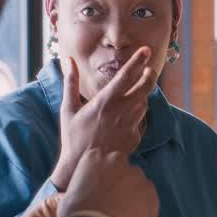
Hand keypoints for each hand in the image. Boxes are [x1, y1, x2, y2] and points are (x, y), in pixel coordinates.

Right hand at [49, 48, 158, 189]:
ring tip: (140, 88)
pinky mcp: (135, 136)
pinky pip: (140, 119)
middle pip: (144, 87)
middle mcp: (121, 110)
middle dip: (149, 74)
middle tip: (150, 68)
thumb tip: (67, 60)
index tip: (146, 50)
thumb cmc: (74, 137)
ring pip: (144, 102)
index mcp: (105, 101)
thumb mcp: (68, 108)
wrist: (86, 166)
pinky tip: (131, 111)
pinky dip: (138, 112)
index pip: (126, 75)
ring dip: (143, 94)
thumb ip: (70, 82)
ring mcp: (130, 124)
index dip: (137, 60)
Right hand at [57, 148, 159, 216]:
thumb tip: (74, 198)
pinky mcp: (150, 190)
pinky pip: (150, 204)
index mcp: (94, 156)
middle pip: (124, 173)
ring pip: (138, 187)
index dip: (105, 183)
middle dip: (122, 188)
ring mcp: (135, 174)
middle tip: (114, 209)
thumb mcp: (67, 197)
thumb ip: (77, 191)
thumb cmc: (75, 215)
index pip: (105, 165)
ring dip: (133, 202)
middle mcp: (116, 159)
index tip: (101, 197)